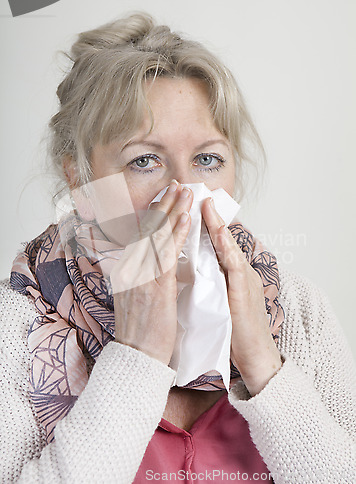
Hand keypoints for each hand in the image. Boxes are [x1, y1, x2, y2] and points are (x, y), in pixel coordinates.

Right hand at [110, 181, 192, 364]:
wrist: (136, 356)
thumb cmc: (141, 330)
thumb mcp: (134, 297)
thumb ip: (139, 277)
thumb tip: (147, 263)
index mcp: (127, 269)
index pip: (141, 235)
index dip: (154, 214)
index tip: (165, 198)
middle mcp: (131, 267)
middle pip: (148, 229)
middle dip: (164, 205)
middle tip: (177, 185)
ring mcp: (142, 276)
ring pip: (158, 236)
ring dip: (173, 212)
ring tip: (185, 193)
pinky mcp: (155, 286)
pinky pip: (167, 254)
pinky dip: (177, 234)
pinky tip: (185, 219)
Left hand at [202, 198, 281, 395]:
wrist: (255, 354)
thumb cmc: (234, 329)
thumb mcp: (218, 298)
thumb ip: (210, 280)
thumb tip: (192, 269)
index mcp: (227, 272)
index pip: (211, 243)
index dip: (199, 223)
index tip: (184, 205)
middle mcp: (236, 270)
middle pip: (220, 238)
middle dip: (207, 215)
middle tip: (193, 193)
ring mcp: (243, 279)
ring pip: (227, 246)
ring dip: (217, 224)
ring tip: (206, 205)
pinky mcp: (244, 292)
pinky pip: (235, 266)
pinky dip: (227, 248)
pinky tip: (219, 236)